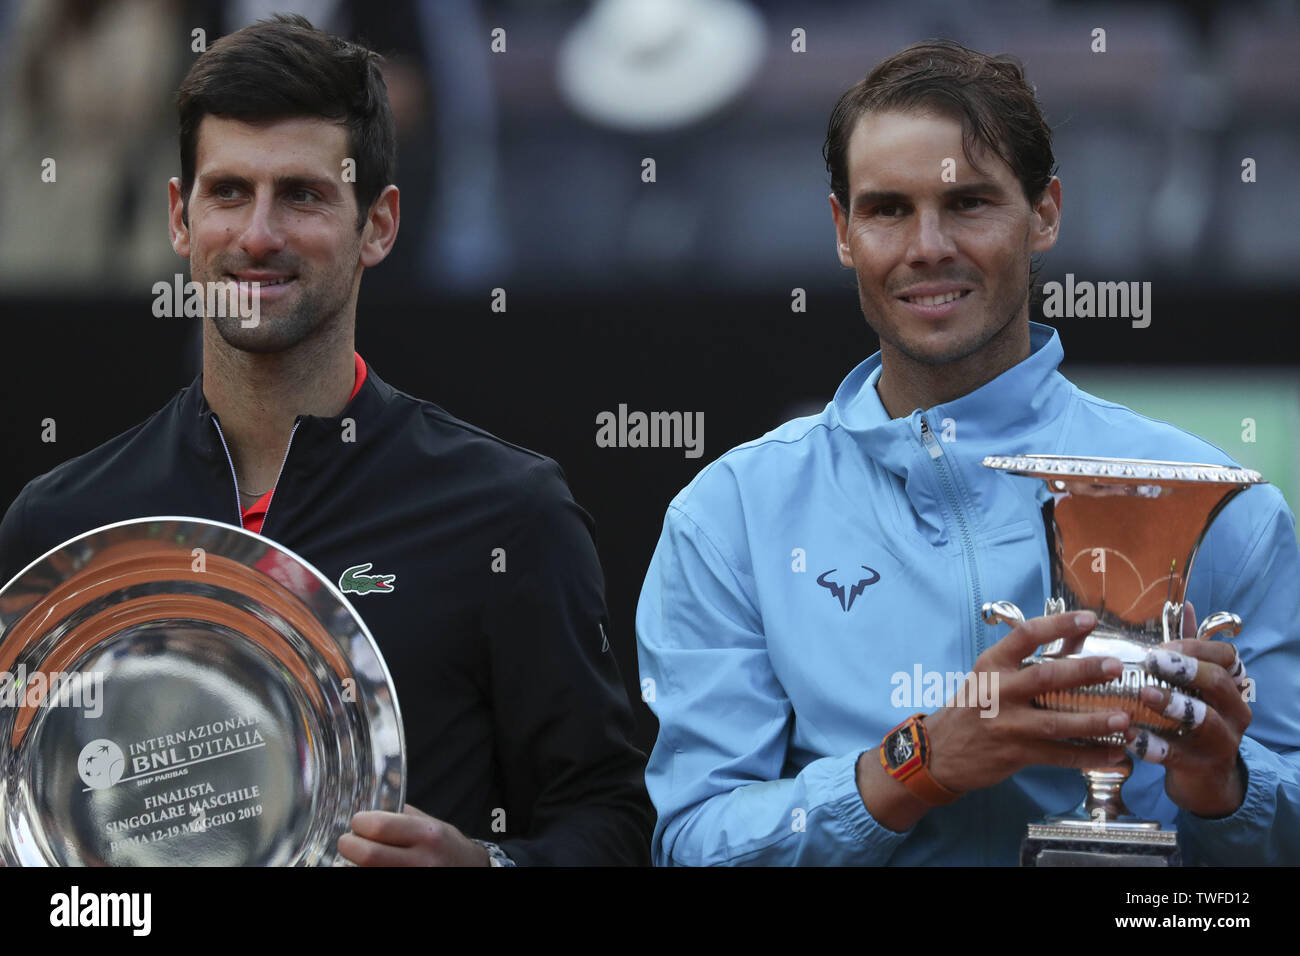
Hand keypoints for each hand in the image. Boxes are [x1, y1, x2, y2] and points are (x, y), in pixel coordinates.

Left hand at [338, 804, 490, 866]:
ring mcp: (414, 879)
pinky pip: (372, 881)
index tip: (357, 822)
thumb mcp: (432, 824)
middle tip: (346, 842)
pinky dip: (361, 874)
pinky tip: (363, 869)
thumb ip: (403, 816)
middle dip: (348, 846)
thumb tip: (370, 808)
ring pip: (365, 873)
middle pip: (368, 855)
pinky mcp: (404, 894)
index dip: (360, 823)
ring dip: (351, 865)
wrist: (470, 871)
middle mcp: (422, 861)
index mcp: (427, 835)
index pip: (380, 826)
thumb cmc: (449, 847)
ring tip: (354, 858)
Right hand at [925, 611, 1130, 792]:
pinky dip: (1088, 756)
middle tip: (1116, 667)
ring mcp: (1006, 725)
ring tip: (1124, 718)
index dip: (1059, 624)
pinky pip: (1058, 756)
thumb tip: (1077, 636)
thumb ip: (1032, 658)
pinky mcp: (1014, 754)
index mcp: (992, 665)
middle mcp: (997, 691)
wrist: (939, 751)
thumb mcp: (992, 676)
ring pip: (1056, 722)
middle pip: (1046, 678)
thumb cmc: (972, 706)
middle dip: (1085, 672)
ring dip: (1093, 721)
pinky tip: (1113, 753)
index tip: (1089, 618)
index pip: (1026, 635)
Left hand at [1126, 602, 1250, 817]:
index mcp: (1232, 685)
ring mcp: (1223, 740)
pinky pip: (1177, 754)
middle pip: (1219, 683)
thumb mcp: (1195, 685)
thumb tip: (1184, 605)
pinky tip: (1128, 735)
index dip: (1195, 647)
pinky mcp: (1201, 766)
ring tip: (1145, 693)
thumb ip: (1189, 649)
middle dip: (1185, 670)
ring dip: (1173, 704)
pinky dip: (1151, 744)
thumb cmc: (1192, 721)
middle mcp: (1235, 710)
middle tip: (1151, 661)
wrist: (1205, 779)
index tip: (1161, 645)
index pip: (1226, 657)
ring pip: (1205, 719)